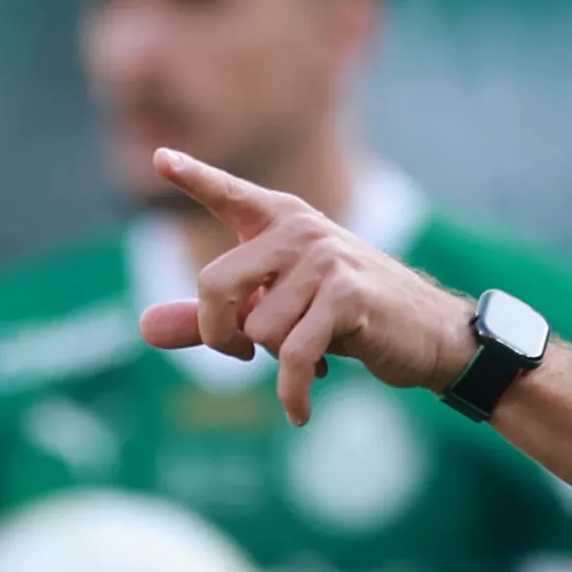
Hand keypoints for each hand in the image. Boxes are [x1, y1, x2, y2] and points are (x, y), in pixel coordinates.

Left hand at [135, 149, 477, 425]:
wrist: (429, 334)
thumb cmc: (348, 318)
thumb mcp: (276, 312)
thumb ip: (208, 318)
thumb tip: (142, 328)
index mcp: (282, 221)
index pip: (229, 194)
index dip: (194, 178)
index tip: (160, 159)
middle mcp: (301, 230)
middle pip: (215, 283)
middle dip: (216, 333)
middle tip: (239, 353)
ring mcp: (326, 260)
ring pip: (258, 328)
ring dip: (275, 358)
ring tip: (309, 351)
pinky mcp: (347, 297)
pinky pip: (295, 356)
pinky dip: (292, 392)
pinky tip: (299, 412)